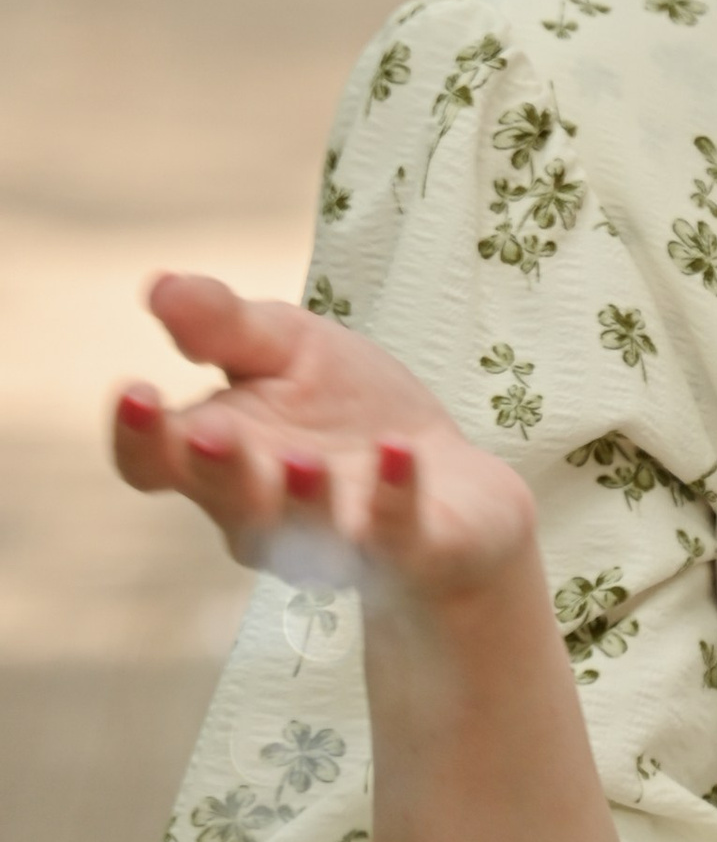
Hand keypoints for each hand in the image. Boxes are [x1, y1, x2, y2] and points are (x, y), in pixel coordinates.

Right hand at [111, 272, 535, 606]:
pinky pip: (395, 538)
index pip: (157, 464)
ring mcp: (337, 542)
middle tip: (210, 432)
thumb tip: (161, 288)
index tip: (136, 389)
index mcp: (223, 460)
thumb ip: (227, 327)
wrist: (455, 481)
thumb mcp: (291, 349)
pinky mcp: (411, 553)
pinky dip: (394, 497)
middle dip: (217, 471)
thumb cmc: (353, 415)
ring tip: (304, 459)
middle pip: (226, 503)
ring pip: (304, 534)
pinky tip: (397, 450)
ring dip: (302, 500)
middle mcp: (266, 513)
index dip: (139, 437)